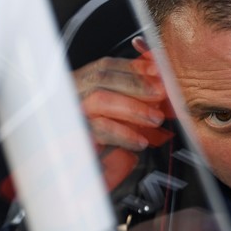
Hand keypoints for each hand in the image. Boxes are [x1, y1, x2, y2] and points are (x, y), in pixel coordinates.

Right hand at [73, 37, 174, 188]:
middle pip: (103, 79)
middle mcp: (72, 93)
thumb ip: (129, 92)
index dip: (133, 67)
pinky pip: (100, 130)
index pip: (106, 66)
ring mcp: (71, 112)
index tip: (157, 71)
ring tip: (156, 118)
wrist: (69, 165)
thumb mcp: (113, 108)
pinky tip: (140, 141)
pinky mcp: (74, 134)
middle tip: (161, 94)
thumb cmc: (96, 132)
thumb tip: (156, 79)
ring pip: (100, 100)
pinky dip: (124, 134)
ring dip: (133, 108)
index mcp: (81, 81)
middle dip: (136, 85)